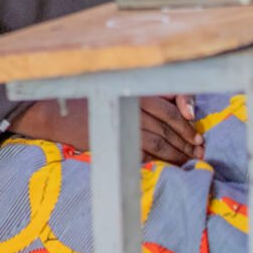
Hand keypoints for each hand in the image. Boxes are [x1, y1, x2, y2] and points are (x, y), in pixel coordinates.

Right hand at [12, 95, 202, 164]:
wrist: (54, 113)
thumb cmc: (89, 98)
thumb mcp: (118, 86)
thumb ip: (151, 95)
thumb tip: (186, 111)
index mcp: (132, 90)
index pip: (169, 108)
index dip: (186, 124)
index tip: (197, 136)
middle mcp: (128, 106)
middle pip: (167, 128)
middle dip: (186, 142)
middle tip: (198, 153)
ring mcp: (120, 125)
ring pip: (159, 143)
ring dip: (176, 154)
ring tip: (187, 161)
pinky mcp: (112, 143)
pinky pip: (142, 155)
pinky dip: (158, 162)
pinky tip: (166, 166)